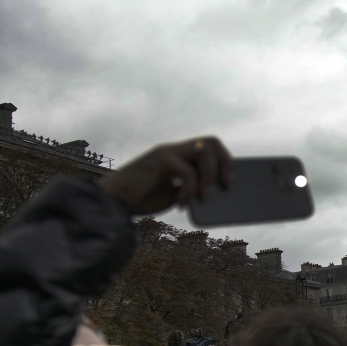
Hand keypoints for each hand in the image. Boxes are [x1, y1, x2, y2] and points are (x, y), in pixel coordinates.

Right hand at [98, 137, 231, 214]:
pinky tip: (180, 204)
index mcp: (180, 156)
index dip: (225, 160)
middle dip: (224, 163)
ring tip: (203, 196)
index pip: (210, 146)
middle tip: (226, 185)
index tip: (231, 181)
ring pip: (203, 150)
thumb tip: (217, 194)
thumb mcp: (175, 194)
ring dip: (209, 175)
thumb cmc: (143, 198)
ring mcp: (167, 152)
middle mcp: (175, 149)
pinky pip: (187, 172)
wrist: (115, 201)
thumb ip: (192, 189)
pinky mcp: (160, 159)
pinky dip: (189, 191)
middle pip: (211, 141)